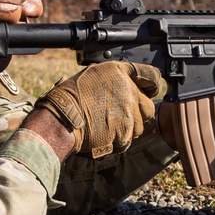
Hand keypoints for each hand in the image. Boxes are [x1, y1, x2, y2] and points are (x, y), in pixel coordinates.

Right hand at [34, 62, 164, 157]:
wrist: (62, 119)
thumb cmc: (68, 98)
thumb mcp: (90, 77)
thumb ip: (111, 81)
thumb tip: (117, 86)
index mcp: (119, 72)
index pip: (151, 75)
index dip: (152, 85)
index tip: (150, 91)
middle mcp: (128, 90)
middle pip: (148, 106)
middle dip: (138, 113)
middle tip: (122, 117)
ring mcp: (129, 112)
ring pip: (139, 126)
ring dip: (127, 129)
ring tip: (107, 127)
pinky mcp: (125, 133)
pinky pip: (127, 140)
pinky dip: (117, 142)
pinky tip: (102, 135)